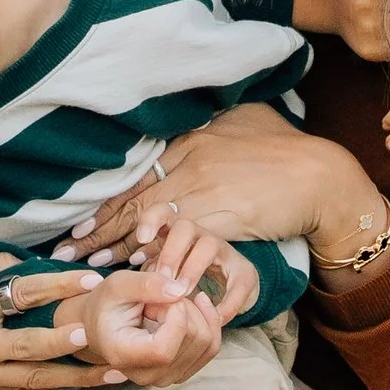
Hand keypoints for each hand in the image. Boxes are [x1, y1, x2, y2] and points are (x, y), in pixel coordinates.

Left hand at [60, 108, 383, 278]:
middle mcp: (190, 159)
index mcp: (193, 139)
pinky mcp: (220, 215)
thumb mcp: (244, 125)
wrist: (323, 178)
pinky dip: (150, 251)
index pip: (136, 174)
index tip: (79, 222)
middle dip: (96, 227)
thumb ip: (213, 128)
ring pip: (145, 218)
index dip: (106, 201)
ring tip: (87, 264)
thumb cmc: (287, 152)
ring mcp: (204, 187)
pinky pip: (174, 235)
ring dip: (112, 245)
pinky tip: (131, 264)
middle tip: (66, 248)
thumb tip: (194, 127)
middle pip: (132, 197)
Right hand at [79, 263, 225, 388]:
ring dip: (197, 313)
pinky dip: (208, 321)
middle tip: (162, 296)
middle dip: (186, 307)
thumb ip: (147, 284)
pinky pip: (211, 348)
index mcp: (124, 356)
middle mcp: (147, 376)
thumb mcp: (118, 285)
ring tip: (171, 302)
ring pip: (207, 343)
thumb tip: (180, 290)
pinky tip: (192, 305)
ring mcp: (166, 378)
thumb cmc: (107, 305)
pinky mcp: (181, 372)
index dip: (176, 318)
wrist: (103, 324)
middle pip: (193, 341)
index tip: (166, 296)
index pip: (165, 348)